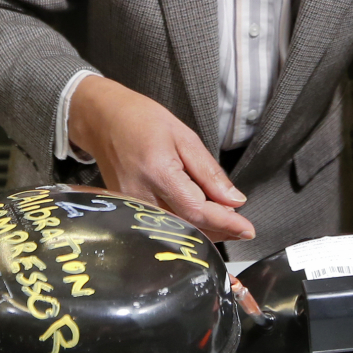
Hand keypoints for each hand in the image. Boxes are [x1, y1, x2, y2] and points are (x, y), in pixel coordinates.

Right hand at [68, 76, 254, 241]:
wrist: (103, 120)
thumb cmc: (143, 121)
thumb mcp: (184, 137)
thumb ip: (209, 172)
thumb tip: (235, 201)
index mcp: (159, 173)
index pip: (198, 210)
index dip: (226, 222)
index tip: (248, 229)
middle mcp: (141, 196)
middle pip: (187, 227)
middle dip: (219, 230)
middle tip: (242, 227)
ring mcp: (130, 207)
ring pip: (175, 231)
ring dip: (204, 231)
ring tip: (227, 222)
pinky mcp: (127, 211)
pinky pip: (162, 226)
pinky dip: (185, 225)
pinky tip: (200, 217)